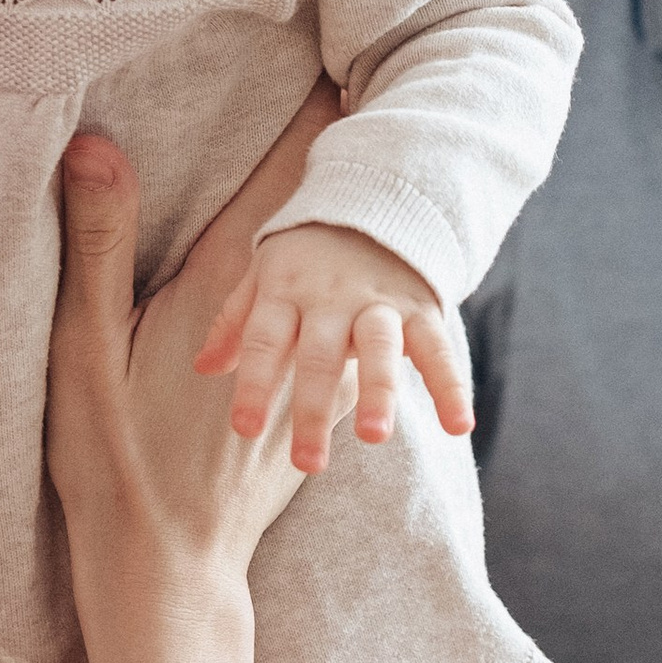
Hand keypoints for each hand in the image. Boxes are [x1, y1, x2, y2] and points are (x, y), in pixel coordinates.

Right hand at [48, 84, 345, 600]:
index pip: (284, 177)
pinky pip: (357, 329)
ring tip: (396, 155)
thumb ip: (95, 243)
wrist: (165, 567)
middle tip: (377, 70)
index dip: (317, 109)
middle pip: (333, 212)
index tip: (341, 43)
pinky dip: (369, 290)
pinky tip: (380, 277)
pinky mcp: (318, 405)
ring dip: (369, 218)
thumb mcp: (83, 347)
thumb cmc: (112, 457)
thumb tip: (97, 141)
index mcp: (227, 287)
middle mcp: (287, 318)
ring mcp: (309, 363)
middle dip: (354, 146)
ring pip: (355, 273)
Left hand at [194, 220, 472, 473]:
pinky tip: (459, 426)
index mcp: (285, 291)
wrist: (375, 198)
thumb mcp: (264, 274)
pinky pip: (438, 348)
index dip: (254, 384)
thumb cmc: (308, 255)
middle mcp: (332, 298)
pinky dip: (451, 386)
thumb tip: (202, 368)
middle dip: (313, 409)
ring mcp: (380, 302)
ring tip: (375, 437)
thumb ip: (236, 321)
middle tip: (308, 464)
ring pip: (379, 350)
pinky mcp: (422, 307)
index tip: (245, 429)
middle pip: (320, 356)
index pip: (264, 341)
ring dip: (378, 393)